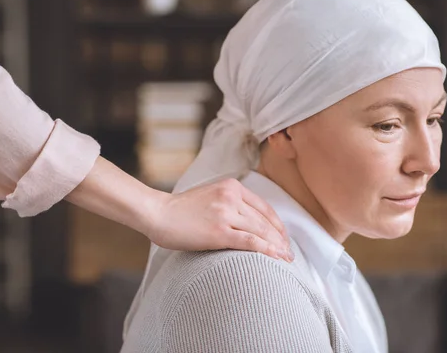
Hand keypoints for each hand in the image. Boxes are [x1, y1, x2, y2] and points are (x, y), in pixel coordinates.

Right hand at [148, 178, 293, 260]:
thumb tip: (248, 220)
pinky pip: (249, 242)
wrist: (157, 213)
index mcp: (231, 186)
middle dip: (279, 239)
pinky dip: (266, 250)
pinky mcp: (219, 231)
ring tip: (285, 259)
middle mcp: (231, 197)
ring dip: (276, 247)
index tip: (283, 237)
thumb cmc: (180, 209)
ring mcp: (225, 213)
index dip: (277, 224)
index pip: (263, 207)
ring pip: (260, 231)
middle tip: (288, 252)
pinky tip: (276, 258)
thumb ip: (229, 202)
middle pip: (264, 220)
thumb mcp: (209, 195)